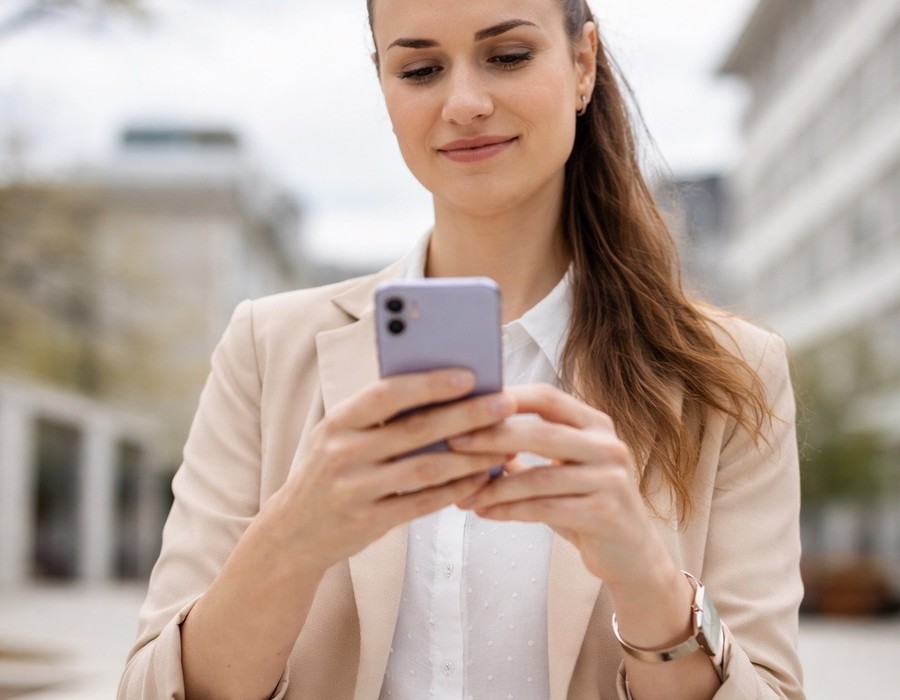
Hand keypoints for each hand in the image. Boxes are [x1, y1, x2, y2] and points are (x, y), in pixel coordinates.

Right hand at [256, 368, 514, 572]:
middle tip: (504, 404)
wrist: (291, 532)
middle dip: (466, 414)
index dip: (429, 384)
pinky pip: (422, 503)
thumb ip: (378, 416)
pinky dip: (455, 490)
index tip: (469, 375)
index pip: (387, 393)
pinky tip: (481, 479)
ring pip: (425, 469)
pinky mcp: (369, 521)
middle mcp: (344, 452)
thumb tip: (441, 391)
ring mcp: (355, 489)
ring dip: (470, 456)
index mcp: (339, 421)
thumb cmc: (328, 471)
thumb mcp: (339, 435)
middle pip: (416, 429)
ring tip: (504, 445)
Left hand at [449, 383, 673, 587]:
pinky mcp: (606, 514)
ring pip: (539, 477)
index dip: (506, 399)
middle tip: (453, 442)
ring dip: (495, 487)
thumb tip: (468, 431)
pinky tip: (485, 513)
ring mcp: (611, 479)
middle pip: (540, 432)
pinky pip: (545, 509)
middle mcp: (608, 445)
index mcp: (595, 423)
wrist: (632, 554)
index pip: (547, 397)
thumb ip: (524, 449)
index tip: (466, 405)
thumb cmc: (584, 503)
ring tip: (462, 493)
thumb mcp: (559, 469)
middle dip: (492, 437)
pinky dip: (510, 511)